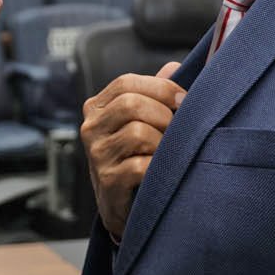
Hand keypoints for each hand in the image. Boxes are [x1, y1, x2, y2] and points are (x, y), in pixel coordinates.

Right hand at [80, 62, 185, 240]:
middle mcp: (91, 128)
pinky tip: (159, 172)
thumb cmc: (136, 157)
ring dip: (163, 144)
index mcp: (97, 107)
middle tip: (176, 131)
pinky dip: (157, 167)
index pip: (126, 82)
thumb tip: (173, 66)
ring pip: (138, 133)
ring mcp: (96, 155)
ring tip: (167, 153)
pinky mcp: (107, 181)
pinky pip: (140, 165)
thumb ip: (154, 94)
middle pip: (130, 104)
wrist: (125, 208)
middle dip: (163, 115)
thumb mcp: (141, 122)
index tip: (183, 100)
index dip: (160, 88)